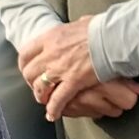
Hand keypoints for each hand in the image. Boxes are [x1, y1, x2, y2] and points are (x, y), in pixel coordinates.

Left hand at [19, 17, 138, 122]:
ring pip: (40, 87)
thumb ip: (74, 28)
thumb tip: (80, 24)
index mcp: (51, 37)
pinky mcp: (74, 81)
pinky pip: (58, 99)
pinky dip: (54, 109)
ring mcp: (61, 69)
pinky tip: (53, 114)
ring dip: (41, 95)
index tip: (27, 68)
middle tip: (36, 86)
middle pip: (29, 72)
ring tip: (44, 100)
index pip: (26, 52)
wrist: (114, 37)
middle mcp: (51, 53)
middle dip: (31, 81)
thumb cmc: (102, 29)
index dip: (24, 64)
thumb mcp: (81, 23)